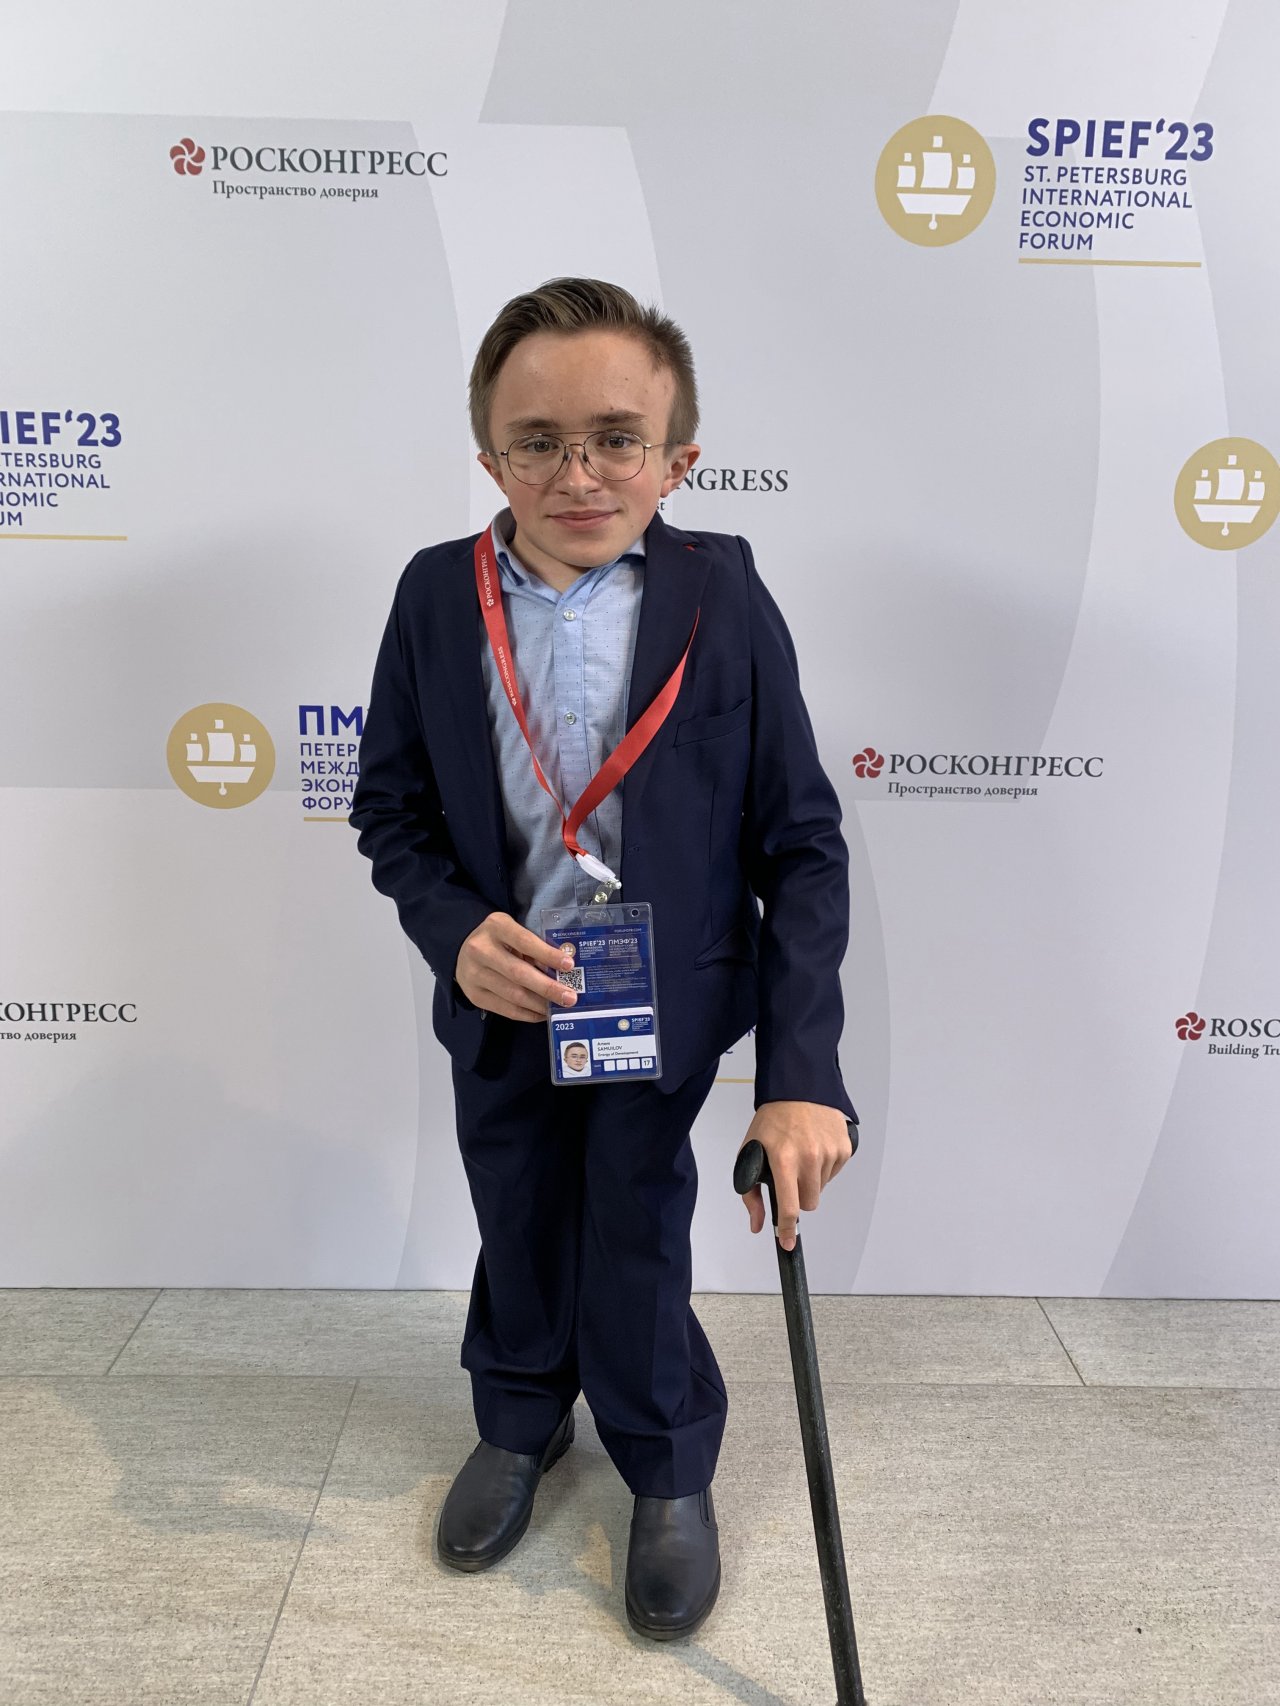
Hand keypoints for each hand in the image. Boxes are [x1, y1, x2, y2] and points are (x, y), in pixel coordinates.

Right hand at [454, 912, 578, 1022]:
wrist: (463, 950)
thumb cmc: (499, 940)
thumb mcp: (514, 932)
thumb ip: (534, 947)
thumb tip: (563, 971)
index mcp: (495, 927)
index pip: (524, 941)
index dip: (547, 955)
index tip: (569, 965)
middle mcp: (480, 950)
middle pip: (518, 973)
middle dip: (548, 987)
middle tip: (570, 997)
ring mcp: (474, 974)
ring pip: (513, 995)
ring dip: (540, 1004)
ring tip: (559, 1007)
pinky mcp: (474, 995)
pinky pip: (506, 1009)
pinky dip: (528, 1014)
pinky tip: (543, 1013)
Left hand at [738, 1101, 852, 1251]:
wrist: (798, 1088)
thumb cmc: (772, 1120)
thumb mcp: (750, 1152)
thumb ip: (751, 1192)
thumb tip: (758, 1224)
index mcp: (784, 1159)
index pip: (790, 1207)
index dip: (787, 1229)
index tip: (787, 1242)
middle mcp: (810, 1156)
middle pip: (810, 1203)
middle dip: (799, 1197)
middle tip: (790, 1178)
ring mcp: (830, 1151)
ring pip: (822, 1188)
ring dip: (812, 1180)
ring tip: (801, 1155)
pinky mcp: (845, 1147)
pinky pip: (834, 1173)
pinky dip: (824, 1167)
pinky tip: (815, 1148)